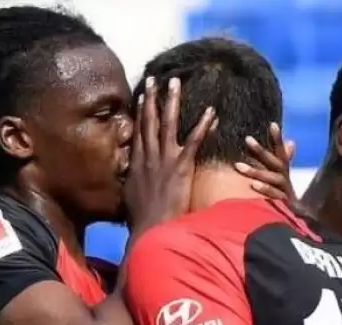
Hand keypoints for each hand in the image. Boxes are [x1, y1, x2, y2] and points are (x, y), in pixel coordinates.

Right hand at [125, 77, 217, 233]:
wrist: (149, 229)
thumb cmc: (141, 221)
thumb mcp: (129, 199)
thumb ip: (131, 185)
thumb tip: (130, 182)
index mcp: (136, 164)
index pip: (138, 132)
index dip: (139, 113)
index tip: (140, 96)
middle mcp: (148, 156)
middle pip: (149, 121)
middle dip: (152, 98)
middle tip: (155, 78)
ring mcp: (164, 159)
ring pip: (168, 123)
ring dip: (173, 101)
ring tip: (176, 82)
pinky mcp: (181, 167)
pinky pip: (194, 141)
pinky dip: (203, 126)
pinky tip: (211, 112)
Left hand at [235, 122, 295, 200]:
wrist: (298, 220)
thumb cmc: (284, 196)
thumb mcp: (283, 177)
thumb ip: (285, 160)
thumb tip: (292, 142)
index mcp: (284, 171)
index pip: (281, 152)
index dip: (278, 139)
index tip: (272, 124)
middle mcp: (285, 179)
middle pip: (274, 162)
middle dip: (261, 151)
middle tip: (247, 139)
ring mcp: (284, 191)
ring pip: (271, 178)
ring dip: (255, 171)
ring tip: (238, 165)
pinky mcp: (283, 204)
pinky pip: (274, 195)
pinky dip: (265, 190)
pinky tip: (253, 185)